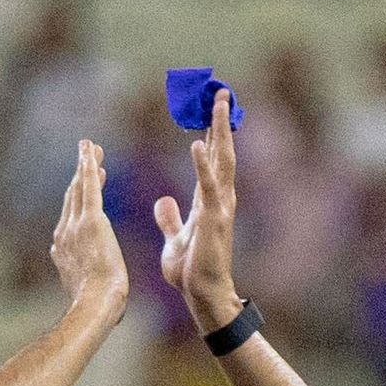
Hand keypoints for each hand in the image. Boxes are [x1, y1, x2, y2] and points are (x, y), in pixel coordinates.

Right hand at [48, 140, 127, 317]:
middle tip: (88, 155)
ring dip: (84, 164)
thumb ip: (79, 278)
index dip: (79, 196)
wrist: (94, 304)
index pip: (71, 216)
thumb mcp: (84, 289)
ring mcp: (75, 226)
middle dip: (80, 174)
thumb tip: (78, 281)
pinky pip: (89, 188)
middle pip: (73, 197)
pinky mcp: (91, 221)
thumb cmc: (97, 305)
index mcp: (63, 249)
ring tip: (89, 146)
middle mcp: (64, 233)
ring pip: (79, 188)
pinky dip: (88, 167)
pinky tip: (91, 152)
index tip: (90, 182)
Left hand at [153, 91, 241, 324]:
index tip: (210, 108)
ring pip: (222, 160)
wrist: (201, 295)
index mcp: (209, 200)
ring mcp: (220, 207)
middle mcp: (219, 198)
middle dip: (221, 121)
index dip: (212, 132)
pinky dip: (203, 165)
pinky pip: (208, 186)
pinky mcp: (213, 219)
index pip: (212, 158)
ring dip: (220, 131)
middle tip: (220, 91)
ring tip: (217, 103)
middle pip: (222, 150)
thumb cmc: (191, 270)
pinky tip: (198, 143)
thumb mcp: (175, 238)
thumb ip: (170, 218)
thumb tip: (163, 201)